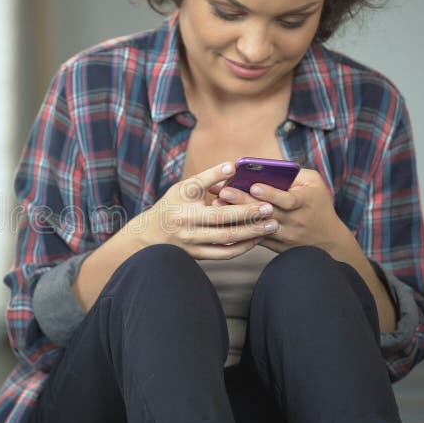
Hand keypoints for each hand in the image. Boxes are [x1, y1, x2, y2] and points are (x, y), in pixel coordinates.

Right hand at [128, 162, 278, 259]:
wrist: (150, 234)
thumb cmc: (170, 206)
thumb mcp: (184, 187)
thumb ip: (208, 177)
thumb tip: (233, 166)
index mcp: (186, 211)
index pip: (217, 209)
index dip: (241, 207)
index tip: (263, 200)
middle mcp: (189, 230)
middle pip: (226, 228)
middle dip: (252, 221)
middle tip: (273, 213)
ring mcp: (193, 246)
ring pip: (227, 244)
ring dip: (251, 236)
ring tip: (270, 227)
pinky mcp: (198, 256)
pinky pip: (224, 255)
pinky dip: (241, 248)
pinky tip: (255, 239)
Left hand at [213, 169, 347, 253]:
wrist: (328, 239)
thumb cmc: (317, 203)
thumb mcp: (313, 184)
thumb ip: (293, 174)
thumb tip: (266, 167)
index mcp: (305, 202)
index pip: (287, 199)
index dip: (271, 193)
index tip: (254, 185)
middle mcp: (295, 221)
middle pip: (266, 212)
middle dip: (244, 201)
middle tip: (223, 191)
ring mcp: (285, 235)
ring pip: (257, 226)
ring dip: (236, 215)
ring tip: (217, 205)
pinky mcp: (276, 246)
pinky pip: (255, 238)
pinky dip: (239, 228)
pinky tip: (223, 219)